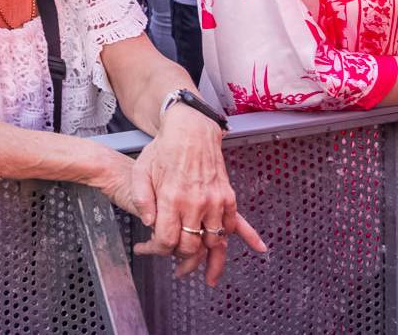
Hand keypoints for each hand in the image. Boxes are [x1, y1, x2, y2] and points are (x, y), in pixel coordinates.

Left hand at [131, 109, 265, 284]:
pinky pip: (236, 224)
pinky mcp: (229, 196)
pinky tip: (256, 248)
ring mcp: (215, 200)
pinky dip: (242, 238)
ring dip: (208, 255)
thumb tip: (150, 226)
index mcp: (171, 198)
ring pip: (214, 241)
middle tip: (175, 264)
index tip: (151, 250)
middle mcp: (195, 203)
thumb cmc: (162, 150)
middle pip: (191, 246)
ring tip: (202, 267)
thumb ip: (142, 201)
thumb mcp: (140, 172)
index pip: (167, 240)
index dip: (158, 251)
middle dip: (181, 259)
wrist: (191, 129)